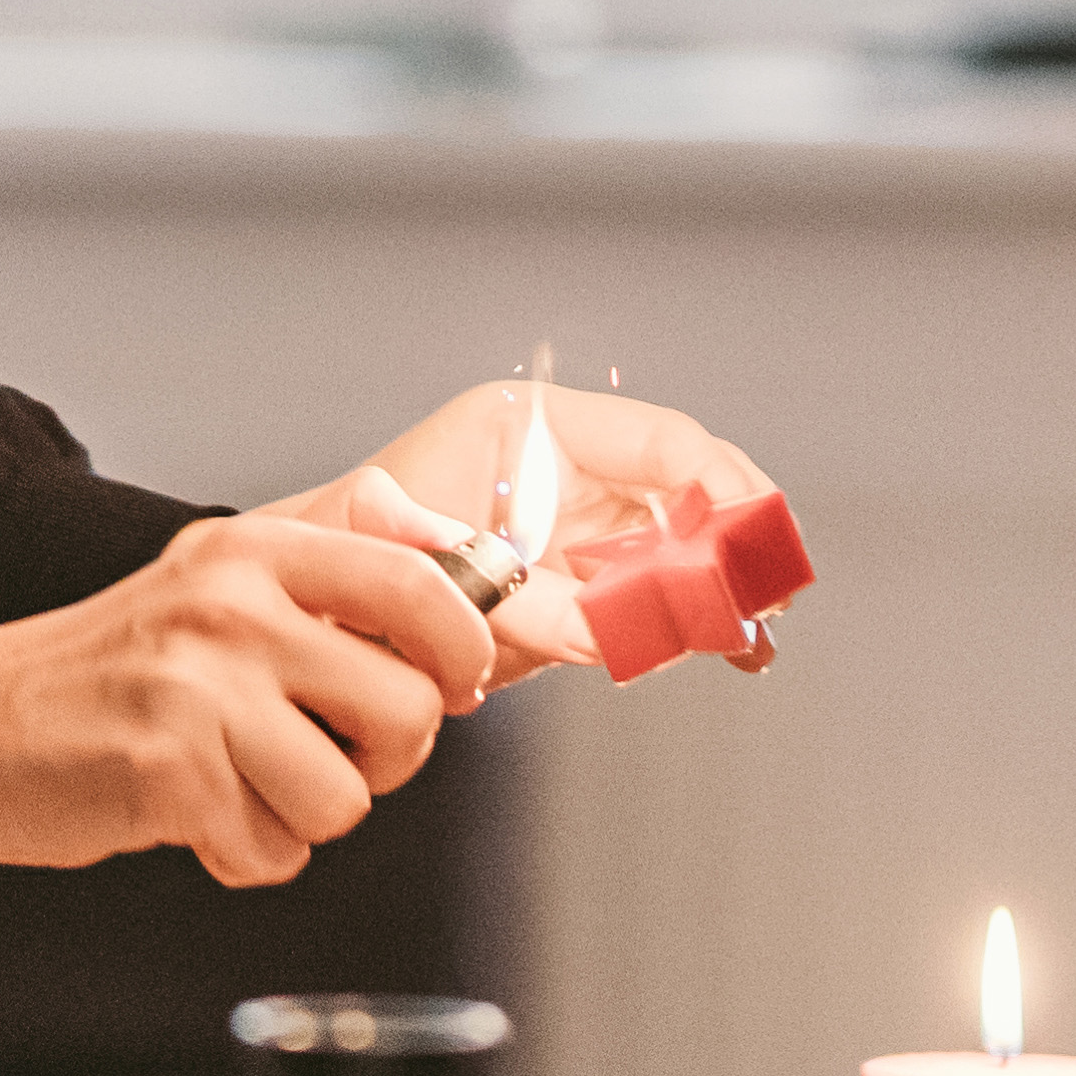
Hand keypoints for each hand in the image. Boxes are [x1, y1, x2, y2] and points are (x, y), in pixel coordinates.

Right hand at [0, 510, 497, 887]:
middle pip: (409, 709)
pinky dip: (243, 854)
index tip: (455, 682)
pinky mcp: (171, 774)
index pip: (418, 585)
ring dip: (303, 818)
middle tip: (323, 752)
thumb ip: (322, 603)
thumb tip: (466, 633)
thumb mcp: (212, 595)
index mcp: (252, 551)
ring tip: (238, 784)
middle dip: (384, 759)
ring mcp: (200, 689)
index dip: (464, 648)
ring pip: (349, 798)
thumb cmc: (105, 675)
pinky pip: (276, 852)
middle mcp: (231, 608)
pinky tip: (192, 814)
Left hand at [312, 375, 785, 680]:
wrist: (304, 611)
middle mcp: (560, 460)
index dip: (721, 489)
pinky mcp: (573, 570)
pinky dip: (693, 615)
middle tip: (771, 600)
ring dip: (725, 586)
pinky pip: (653, 583)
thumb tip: (619, 633)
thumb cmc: (351, 568)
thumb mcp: (441, 580)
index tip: (755, 544)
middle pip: (686, 486)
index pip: (660, 438)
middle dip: (736, 542)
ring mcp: (572, 514)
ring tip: (757, 638)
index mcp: (526, 424)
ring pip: (681, 538)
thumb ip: (532, 607)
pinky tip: (735, 651)